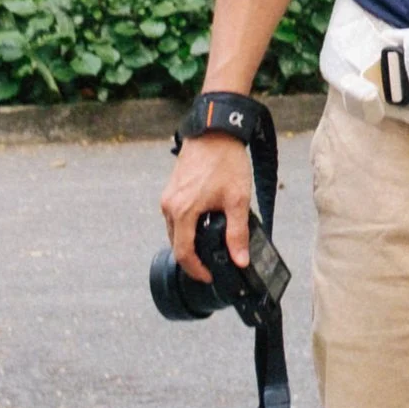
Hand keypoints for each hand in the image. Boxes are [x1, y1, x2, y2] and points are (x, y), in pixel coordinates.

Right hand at [159, 130, 250, 281]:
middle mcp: (169, 206)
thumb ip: (237, 233)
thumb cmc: (226, 161)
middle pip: (177, 243)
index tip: (210, 277)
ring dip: (190, 242)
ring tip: (211, 247)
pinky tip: (205, 225)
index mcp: (183, 211)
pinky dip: (187, 226)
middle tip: (212, 266)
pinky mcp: (172, 189)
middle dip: (193, 258)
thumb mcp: (238, 199)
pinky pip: (175, 216)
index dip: (196, 270)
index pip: (183, 253)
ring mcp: (168, 196)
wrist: (216, 130)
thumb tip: (240, 260)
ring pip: (175, 230)